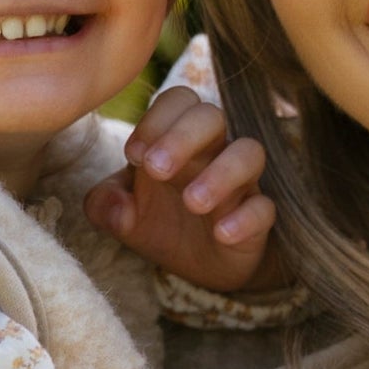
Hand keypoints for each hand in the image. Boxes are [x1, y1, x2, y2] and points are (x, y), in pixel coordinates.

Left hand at [84, 82, 281, 295]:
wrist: (198, 267)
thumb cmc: (161, 225)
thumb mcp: (123, 217)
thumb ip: (104, 203)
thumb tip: (109, 203)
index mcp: (178, 139)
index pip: (177, 102)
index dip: (156, 120)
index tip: (133, 155)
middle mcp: (213, 151)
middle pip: (212, 116)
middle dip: (183, 137)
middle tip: (156, 170)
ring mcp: (241, 182)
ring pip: (249, 153)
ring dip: (220, 174)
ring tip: (193, 202)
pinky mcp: (258, 217)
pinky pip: (264, 208)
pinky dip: (245, 219)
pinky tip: (222, 234)